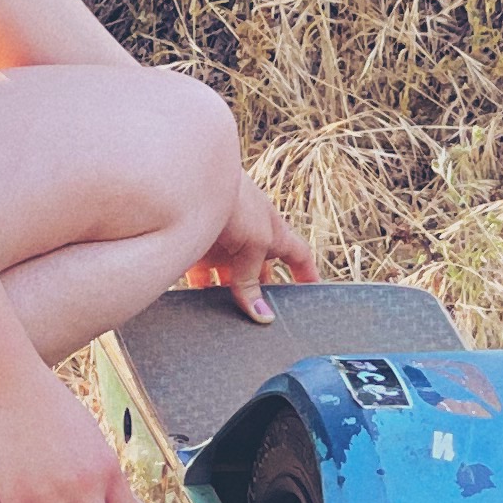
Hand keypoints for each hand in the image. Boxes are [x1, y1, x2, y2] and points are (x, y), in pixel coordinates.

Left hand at [186, 173, 318, 322]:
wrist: (189, 177)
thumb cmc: (232, 199)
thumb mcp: (253, 240)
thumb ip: (252, 279)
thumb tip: (262, 316)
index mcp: (273, 232)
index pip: (298, 255)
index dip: (307, 273)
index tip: (313, 294)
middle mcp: (250, 239)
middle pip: (261, 273)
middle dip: (263, 295)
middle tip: (266, 322)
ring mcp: (224, 245)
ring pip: (230, 280)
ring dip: (230, 299)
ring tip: (232, 325)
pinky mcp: (197, 249)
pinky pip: (201, 279)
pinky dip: (201, 294)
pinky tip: (200, 312)